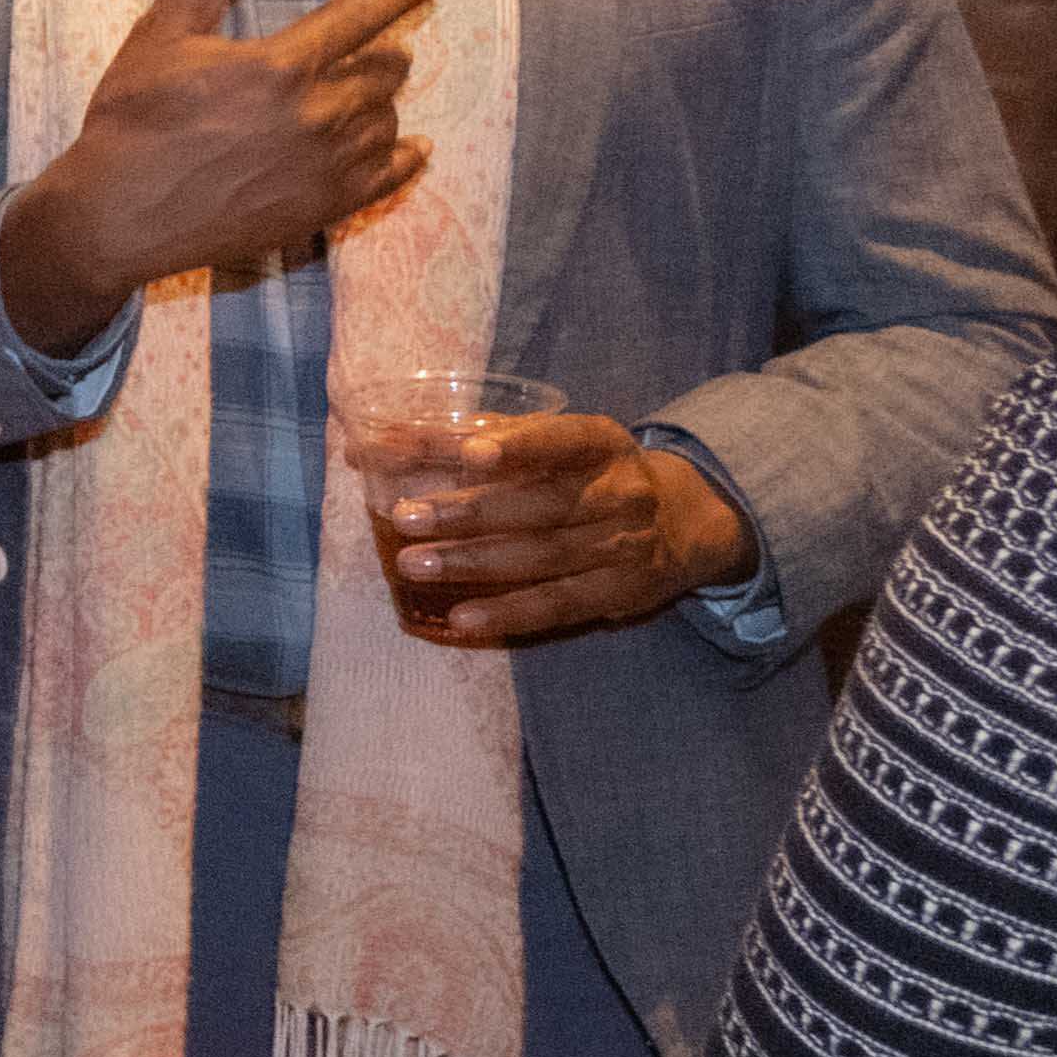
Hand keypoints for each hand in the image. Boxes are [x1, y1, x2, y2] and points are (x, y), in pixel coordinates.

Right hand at [2, 0, 433, 348]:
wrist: (118, 215)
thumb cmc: (132, 121)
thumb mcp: (160, 37)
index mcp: (281, 64)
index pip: (361, 16)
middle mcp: (317, 113)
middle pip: (385, 71)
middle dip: (385, 53)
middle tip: (377, 49)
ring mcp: (326, 166)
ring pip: (388, 121)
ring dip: (383, 103)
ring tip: (367, 97)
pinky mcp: (325, 208)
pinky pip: (389, 176)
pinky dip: (406, 157)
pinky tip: (413, 148)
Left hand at [359, 408, 756, 646]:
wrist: (681, 521)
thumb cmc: (585, 472)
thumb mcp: (548, 443)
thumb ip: (470, 438)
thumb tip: (376, 444)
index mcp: (600, 442)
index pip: (560, 440)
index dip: (518, 445)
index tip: (470, 452)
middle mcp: (620, 492)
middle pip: (543, 504)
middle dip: (470, 511)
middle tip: (405, 517)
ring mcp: (623, 545)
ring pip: (544, 556)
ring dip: (474, 562)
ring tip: (414, 565)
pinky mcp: (619, 592)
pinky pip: (558, 605)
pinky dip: (508, 613)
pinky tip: (460, 618)